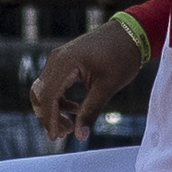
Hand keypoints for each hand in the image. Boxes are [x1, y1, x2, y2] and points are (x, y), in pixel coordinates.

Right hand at [29, 20, 141, 141]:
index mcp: (65, 63)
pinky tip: (74, 110)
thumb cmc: (122, 57)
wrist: (130, 33)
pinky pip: (53, 83)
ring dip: (53, 109)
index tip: (56, 138)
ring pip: (45, 90)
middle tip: (65, 133)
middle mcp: (57, 59)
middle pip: (41, 94)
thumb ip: (91, 111)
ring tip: (70, 126)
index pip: (48, 97)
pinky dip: (59, 99)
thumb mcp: (107, 87)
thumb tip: (80, 136)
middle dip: (49, 117)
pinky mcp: (64, 61)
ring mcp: (59, 58)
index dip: (50, 120)